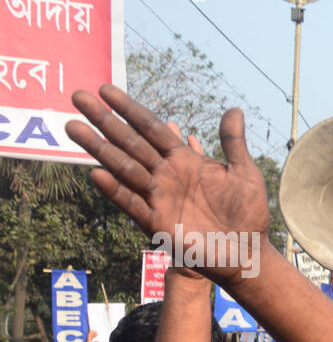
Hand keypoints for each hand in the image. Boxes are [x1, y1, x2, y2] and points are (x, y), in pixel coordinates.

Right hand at [65, 84, 270, 284]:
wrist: (249, 252)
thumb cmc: (249, 214)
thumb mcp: (244, 173)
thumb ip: (233, 143)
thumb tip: (234, 109)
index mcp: (185, 160)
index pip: (151, 128)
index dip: (129, 109)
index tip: (105, 89)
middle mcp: (166, 175)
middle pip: (130, 142)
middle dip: (104, 120)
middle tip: (77, 96)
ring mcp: (160, 197)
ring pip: (124, 167)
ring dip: (99, 148)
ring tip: (73, 127)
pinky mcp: (157, 222)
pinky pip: (132, 204)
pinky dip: (115, 190)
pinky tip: (97, 174)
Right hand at [78, 331, 104, 341]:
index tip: (98, 341)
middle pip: (90, 339)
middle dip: (93, 336)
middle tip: (96, 334)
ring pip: (89, 336)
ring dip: (93, 334)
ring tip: (95, 331)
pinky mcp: (88, 341)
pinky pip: (89, 335)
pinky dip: (90, 333)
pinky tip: (93, 330)